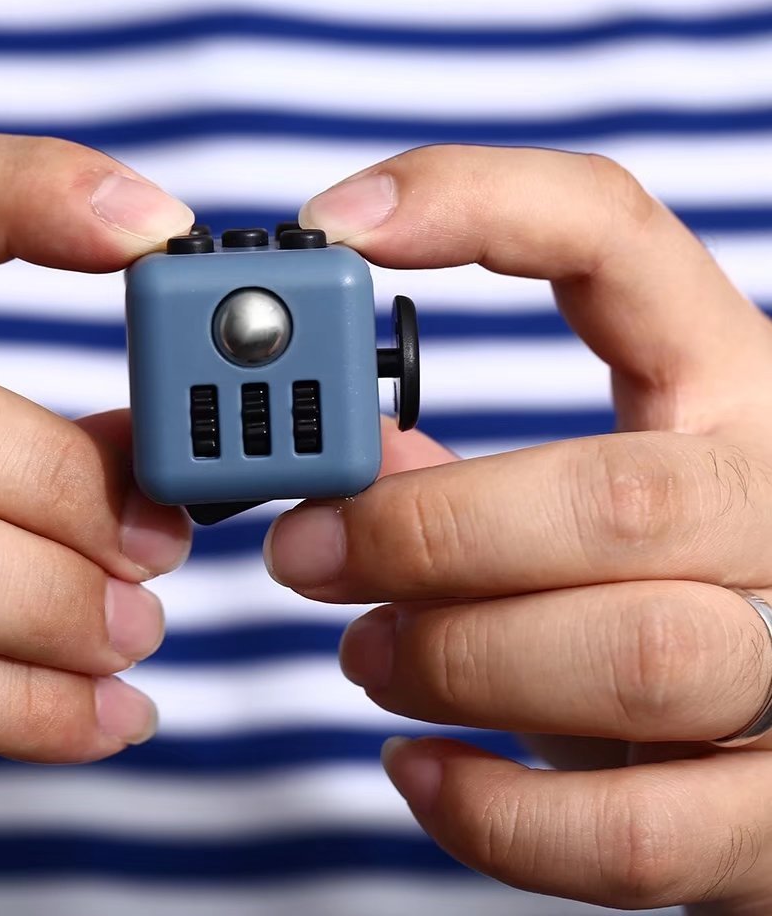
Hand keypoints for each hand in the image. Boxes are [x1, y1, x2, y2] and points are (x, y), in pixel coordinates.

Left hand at [265, 146, 771, 912]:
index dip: (473, 203)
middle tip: (308, 552)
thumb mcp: (590, 495)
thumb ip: (480, 475)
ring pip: (632, 657)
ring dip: (454, 662)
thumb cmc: (659, 585)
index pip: (614, 235)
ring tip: (366, 657)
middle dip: (427, 533)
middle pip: (610, 498)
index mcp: (733, 383)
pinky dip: (499, 816)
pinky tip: (422, 773)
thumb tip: (356, 473)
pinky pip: (640, 834)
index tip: (331, 225)